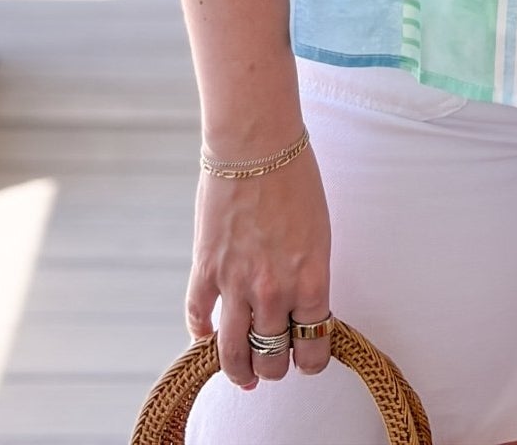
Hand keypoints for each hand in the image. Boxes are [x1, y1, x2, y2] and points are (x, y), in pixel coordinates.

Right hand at [185, 143, 332, 389]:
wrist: (256, 143)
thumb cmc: (296, 177)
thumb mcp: (319, 232)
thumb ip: (308, 274)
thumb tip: (300, 305)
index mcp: (311, 280)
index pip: (314, 346)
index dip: (312, 360)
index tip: (308, 358)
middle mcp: (274, 291)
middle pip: (272, 358)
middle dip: (275, 367)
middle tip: (274, 362)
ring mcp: (236, 283)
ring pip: (234, 353)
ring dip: (239, 369)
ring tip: (243, 373)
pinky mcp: (205, 269)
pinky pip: (198, 317)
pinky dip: (199, 332)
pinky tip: (205, 335)